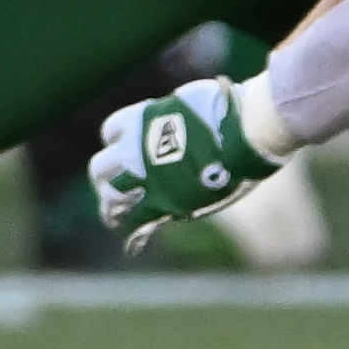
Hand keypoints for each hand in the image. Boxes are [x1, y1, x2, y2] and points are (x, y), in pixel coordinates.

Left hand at [92, 79, 272, 241]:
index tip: (124, 150)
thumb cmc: (230, 110)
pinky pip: (138, 221)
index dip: (118, 142)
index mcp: (140, 120)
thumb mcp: (193, 103)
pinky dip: (134, 235)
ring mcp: (146, 176)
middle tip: (116, 191)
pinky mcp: (163, 200)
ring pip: (111, 196)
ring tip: (118, 219)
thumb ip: (175, 117)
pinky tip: (134, 244)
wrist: (247, 128)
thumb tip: (177, 118)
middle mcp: (134, 148)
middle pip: (101, 168)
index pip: (112, 132)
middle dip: (106, 180)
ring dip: (112, 208)